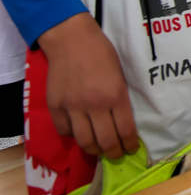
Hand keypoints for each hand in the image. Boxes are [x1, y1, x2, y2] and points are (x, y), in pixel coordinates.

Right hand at [38, 13, 138, 159]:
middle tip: (116, 155)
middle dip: (113, 153)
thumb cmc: (102, 53)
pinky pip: (65, 131)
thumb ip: (120, 98)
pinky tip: (79, 132)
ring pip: (84, 141)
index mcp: (115, 95)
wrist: (72, 40)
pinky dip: (73, 135)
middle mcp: (95, 105)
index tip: (131, 149)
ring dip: (93, 150)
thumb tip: (122, 121)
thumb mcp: (120, 74)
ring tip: (99, 150)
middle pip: (105, 141)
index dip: (129, 144)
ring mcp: (73, 107)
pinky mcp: (56, 107)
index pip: (125, 130)